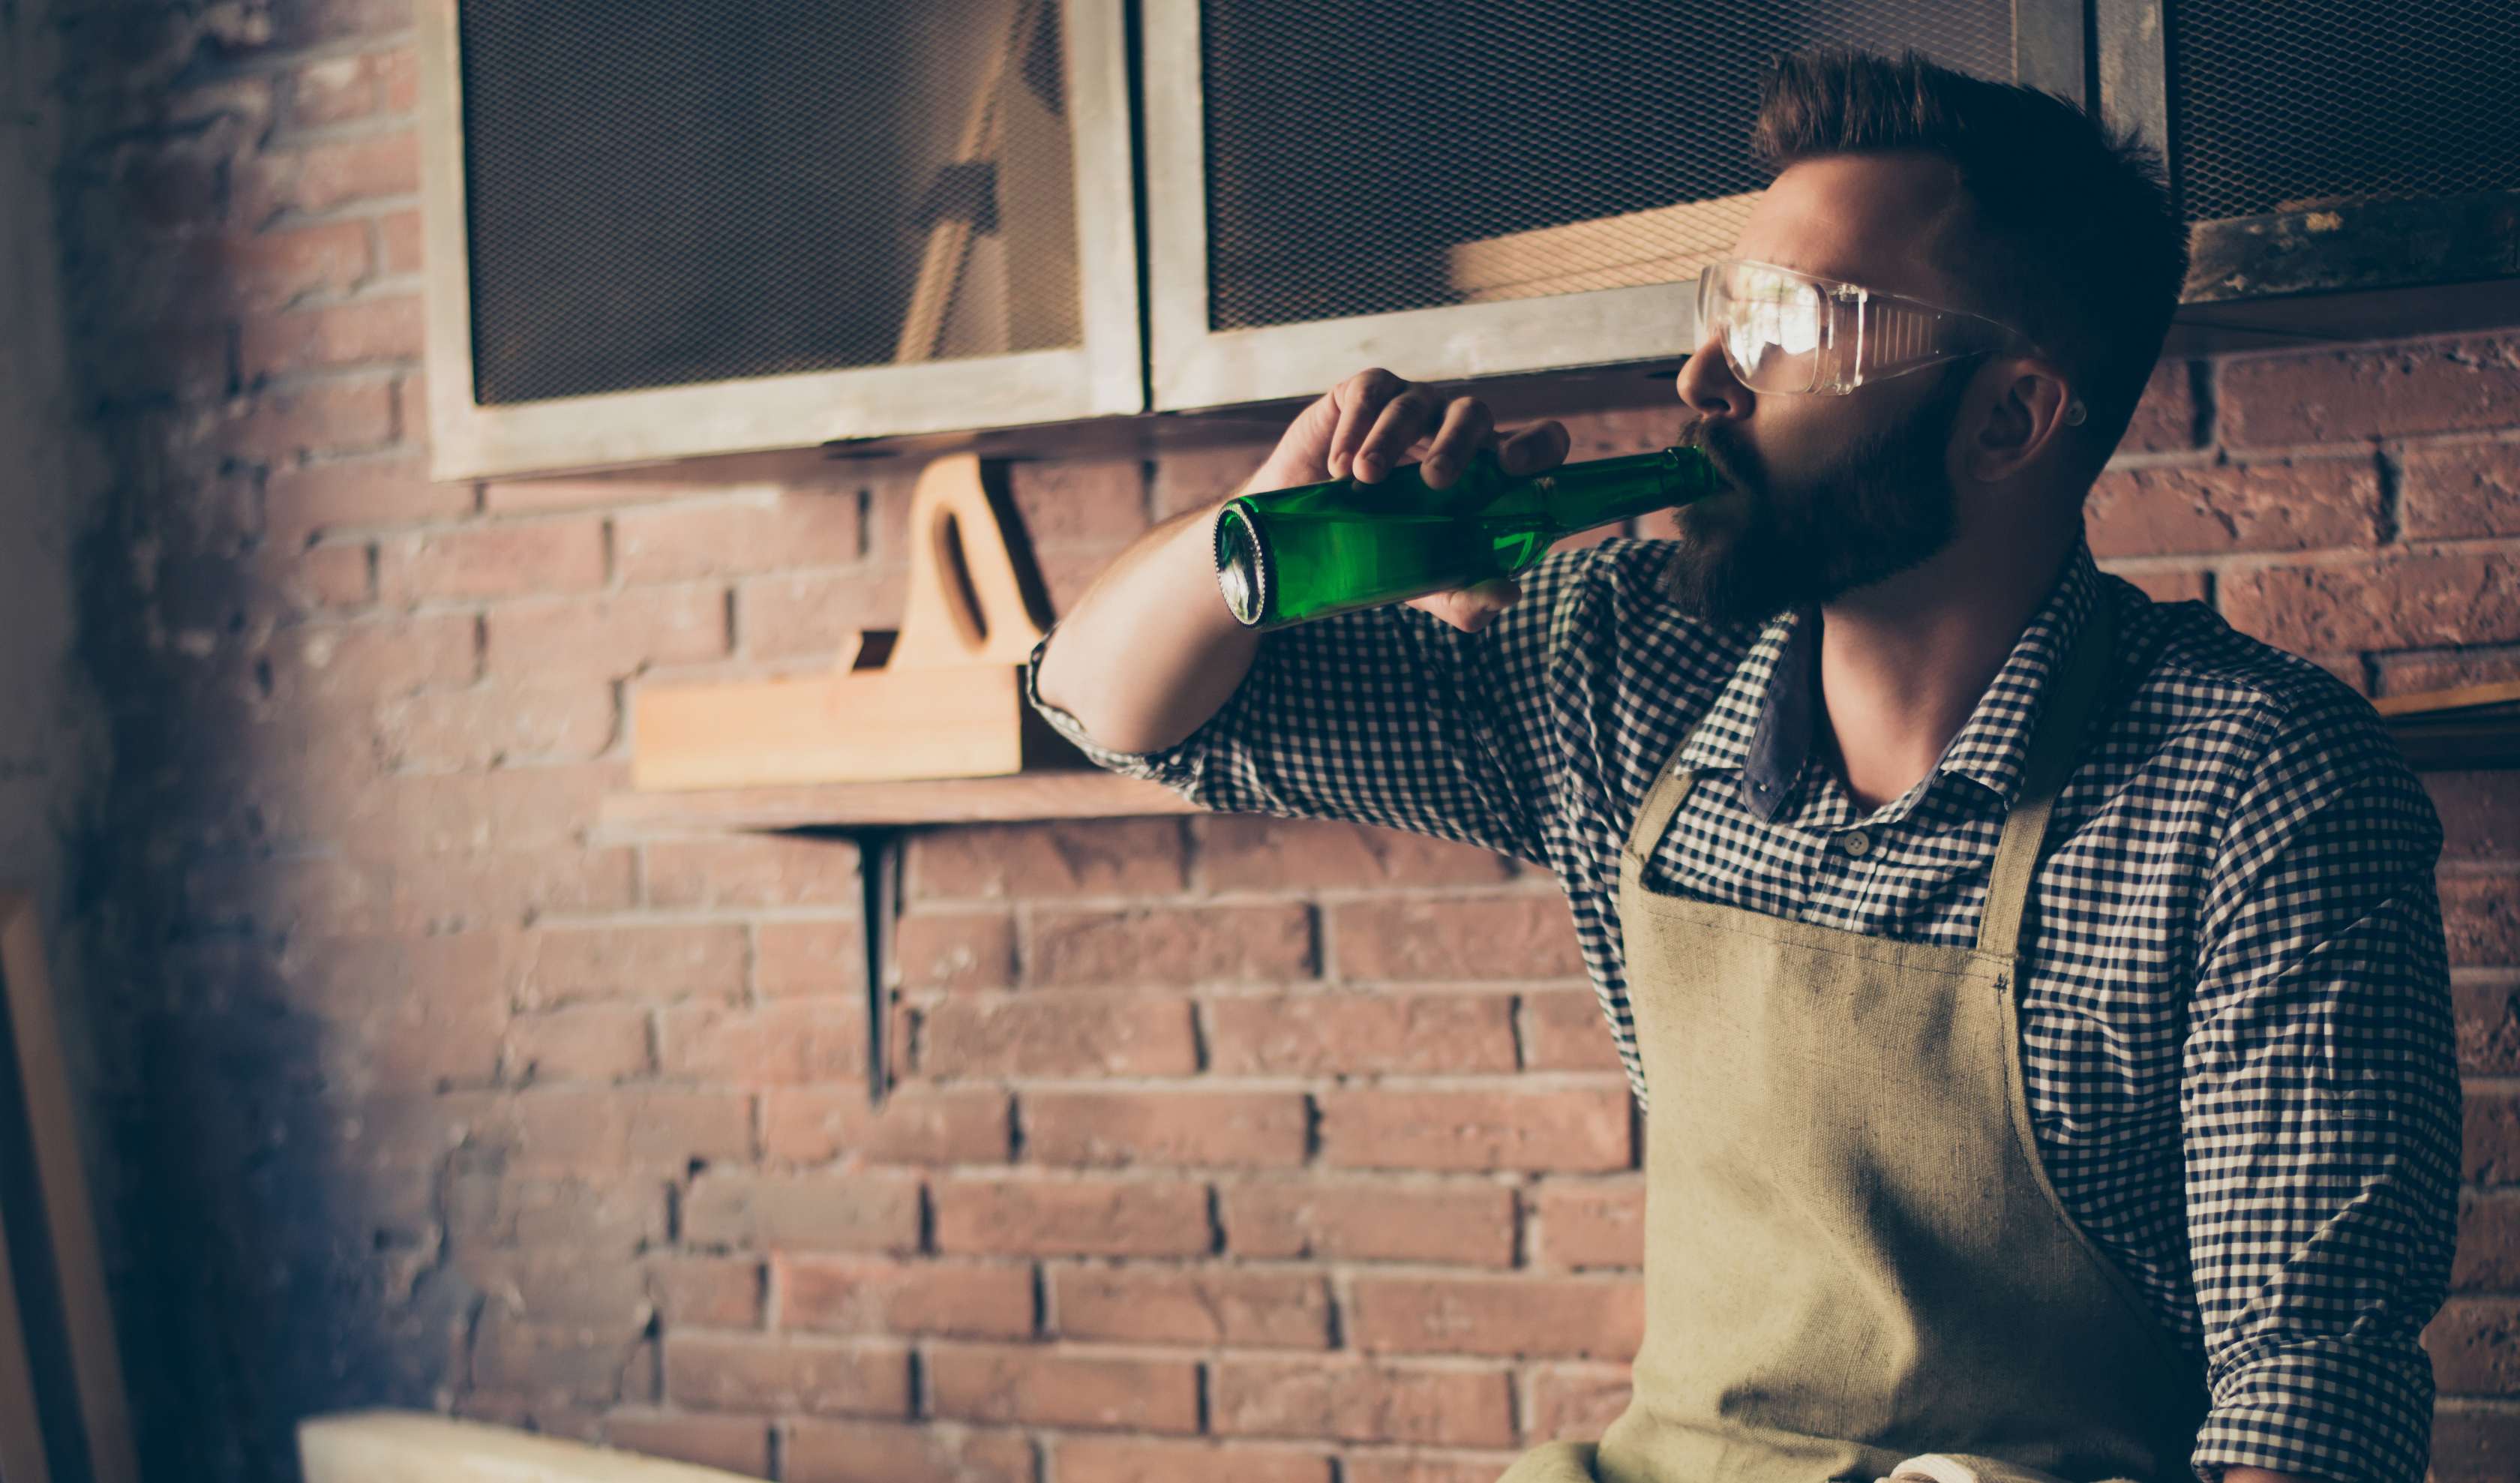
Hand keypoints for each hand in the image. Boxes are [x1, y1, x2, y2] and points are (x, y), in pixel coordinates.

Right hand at [1248, 366, 1569, 632]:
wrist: (1302, 538)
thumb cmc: (1380, 551)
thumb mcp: (1424, 584)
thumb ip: (1466, 597)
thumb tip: (1508, 593)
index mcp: (1486, 471)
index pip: (1537, 441)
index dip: (1538, 444)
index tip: (1512, 467)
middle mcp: (1453, 431)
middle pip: (1473, 414)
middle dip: (1457, 443)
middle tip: (1434, 480)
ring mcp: (1410, 408)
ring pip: (1416, 404)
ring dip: (1392, 439)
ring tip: (1365, 479)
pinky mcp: (1363, 394)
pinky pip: (1371, 393)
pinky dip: (1356, 427)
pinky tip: (1339, 467)